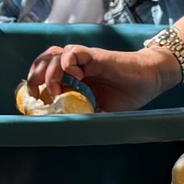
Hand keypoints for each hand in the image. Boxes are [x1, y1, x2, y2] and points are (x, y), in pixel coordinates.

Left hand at [25, 42, 175, 113]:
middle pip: (43, 62)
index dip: (36, 85)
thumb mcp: (103, 110)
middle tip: (36, 96)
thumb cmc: (128, 93)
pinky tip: (75, 78)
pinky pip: (72, 53)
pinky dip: (67, 64)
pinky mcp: (94, 55)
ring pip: (53, 55)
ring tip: (54, 90)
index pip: (45, 74)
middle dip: (34, 77)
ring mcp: (83, 59)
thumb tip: (72, 131)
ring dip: (48, 72)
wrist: (149, 79)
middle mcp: (75, 66)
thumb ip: (87, 115)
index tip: (36, 102)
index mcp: (74, 77)